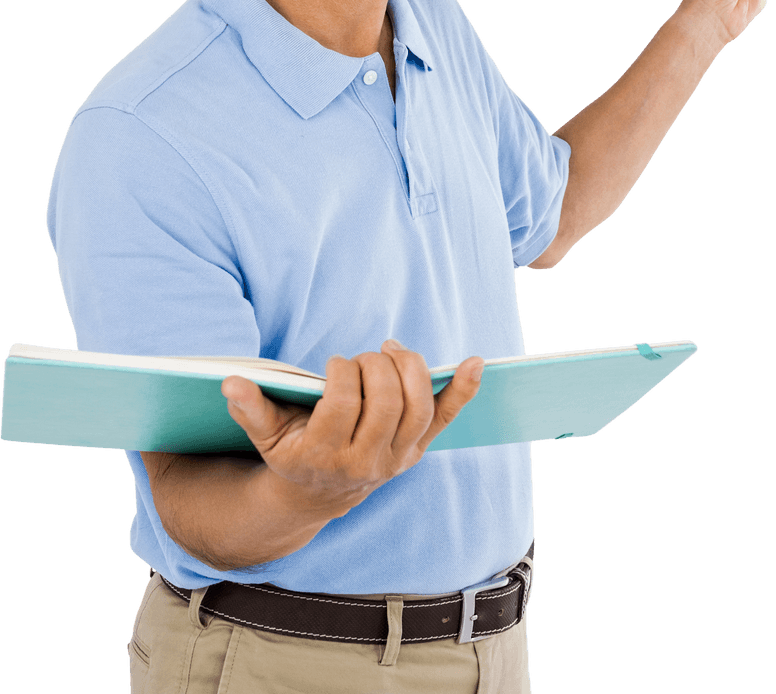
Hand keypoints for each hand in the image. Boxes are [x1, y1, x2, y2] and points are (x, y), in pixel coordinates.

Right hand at [220, 341, 483, 516]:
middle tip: (363, 358)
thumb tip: (231, 382)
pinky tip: (475, 362)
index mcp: (328, 454)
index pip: (345, 402)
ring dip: (410, 367)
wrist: (320, 492)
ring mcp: (398, 457)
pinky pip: (446, 418)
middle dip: (377, 366)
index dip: (342, 373)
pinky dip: (463, 390)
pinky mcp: (417, 449)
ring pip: (418, 405)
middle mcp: (368, 460)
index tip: (335, 365)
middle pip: (388, 400)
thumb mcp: (264, 435)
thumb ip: (249, 408)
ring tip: (390, 352)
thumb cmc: (291, 451)